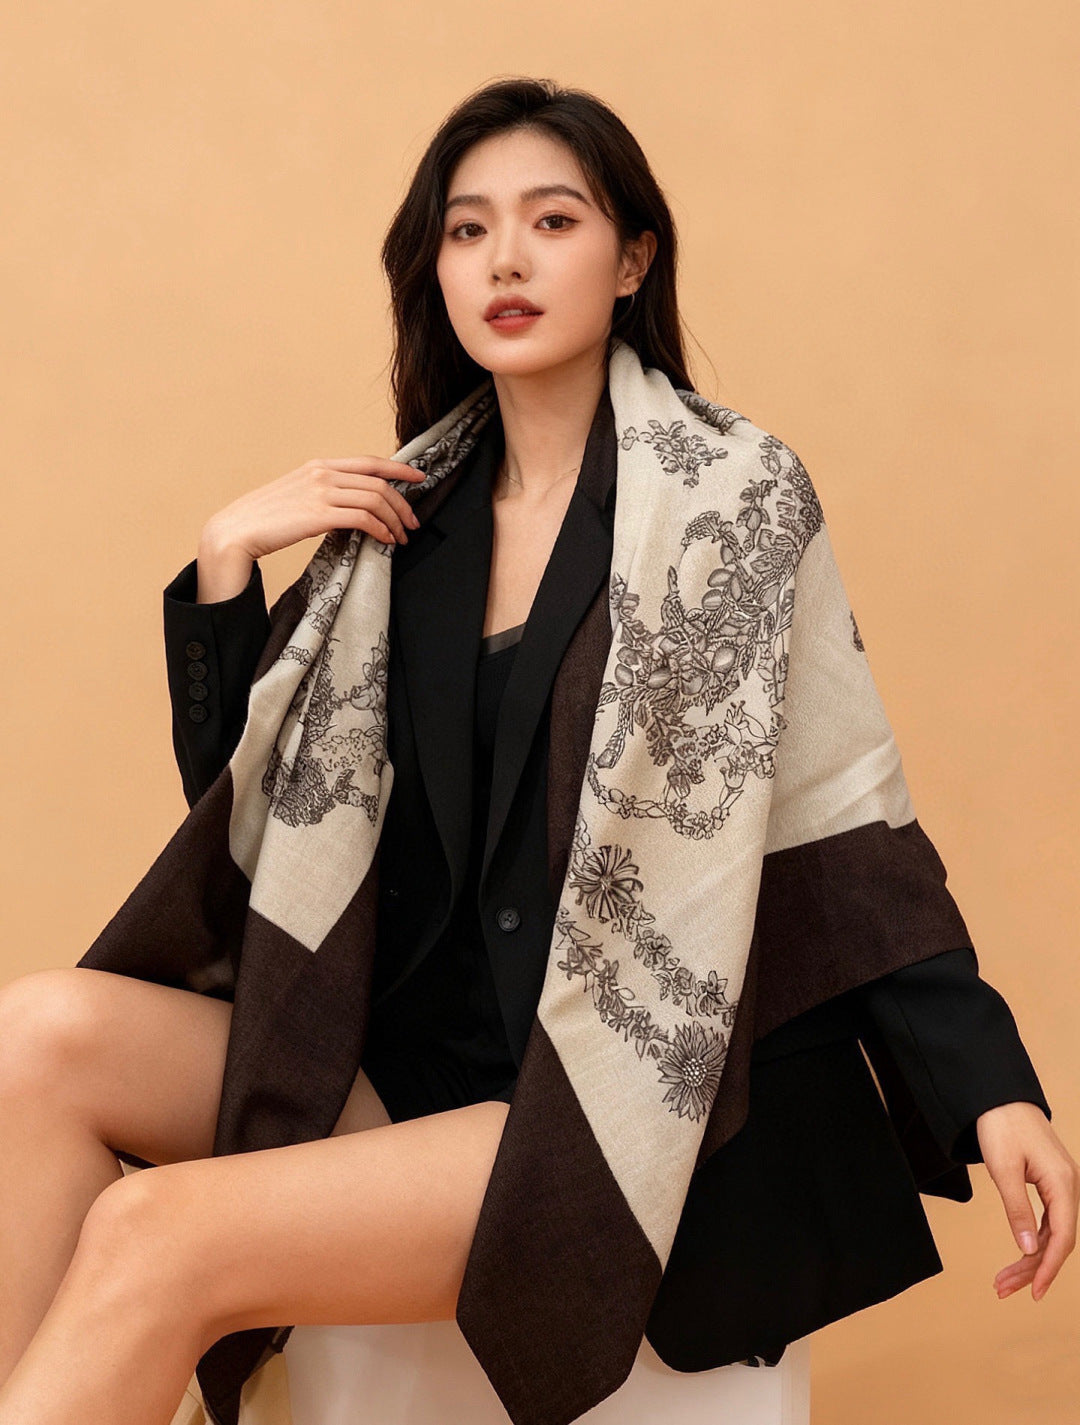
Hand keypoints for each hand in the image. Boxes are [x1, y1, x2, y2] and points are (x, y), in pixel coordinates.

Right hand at [203, 456, 428, 564]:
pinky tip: (385, 541)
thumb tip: (351, 509)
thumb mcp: (297, 496)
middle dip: (402, 504)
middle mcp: (322, 473)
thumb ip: (324, 494)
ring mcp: (320, 492)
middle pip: (378, 483)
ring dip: (394, 521)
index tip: (418, 479)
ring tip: (400, 538)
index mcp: (318, 465)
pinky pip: (363, 518)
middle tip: (412, 524)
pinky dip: (380, 530)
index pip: (368, 462)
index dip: (398, 470)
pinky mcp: (319, 514)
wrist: (235, 531)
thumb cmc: (264, 520)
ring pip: (375, 500)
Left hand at [976, 1101, 1078, 1301]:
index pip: (1062, 1237)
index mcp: (1063, 1183)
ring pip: (1052, 1233)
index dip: (1048, 1268)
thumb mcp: (1003, 1169)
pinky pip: (1048, 1220)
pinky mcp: (1051, 1183)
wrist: (998, 1096)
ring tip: (1003, 1280)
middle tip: (1003, 1289)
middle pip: (1057, 1240)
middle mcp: (1069, 1186)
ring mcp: (1061, 1185)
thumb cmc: (1001, 1126)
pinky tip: (1019, 1255)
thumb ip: (1017, 1210)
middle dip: (1032, 1268)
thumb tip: (1028, 1248)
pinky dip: (1032, 1239)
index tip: (1033, 1292)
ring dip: (1029, 1257)